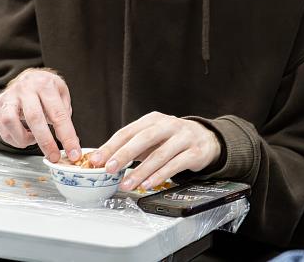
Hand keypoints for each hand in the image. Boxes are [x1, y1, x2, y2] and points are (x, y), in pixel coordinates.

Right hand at [0, 68, 80, 162]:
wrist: (27, 77)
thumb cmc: (45, 88)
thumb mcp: (62, 93)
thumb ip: (65, 114)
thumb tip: (69, 140)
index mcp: (45, 84)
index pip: (58, 114)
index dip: (67, 136)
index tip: (73, 153)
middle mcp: (25, 88)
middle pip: (34, 119)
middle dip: (46, 143)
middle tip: (54, 157)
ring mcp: (9, 96)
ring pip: (11, 123)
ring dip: (24, 139)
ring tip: (33, 139)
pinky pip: (4, 130)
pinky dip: (15, 139)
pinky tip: (23, 134)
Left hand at [91, 112, 220, 191]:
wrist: (206, 138)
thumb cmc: (172, 139)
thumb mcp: (151, 138)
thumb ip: (131, 147)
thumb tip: (104, 160)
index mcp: (152, 120)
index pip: (127, 132)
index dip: (111, 146)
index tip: (97, 160)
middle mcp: (167, 125)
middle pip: (143, 139)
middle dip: (124, 154)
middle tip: (109, 169)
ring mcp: (182, 138)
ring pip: (159, 155)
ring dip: (141, 172)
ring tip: (127, 184)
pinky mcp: (194, 152)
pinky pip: (175, 165)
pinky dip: (160, 176)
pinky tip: (148, 184)